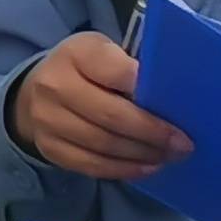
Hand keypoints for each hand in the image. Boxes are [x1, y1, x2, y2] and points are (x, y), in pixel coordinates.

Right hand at [5, 31, 191, 180]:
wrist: (37, 90)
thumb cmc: (85, 68)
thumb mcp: (103, 52)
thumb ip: (130, 67)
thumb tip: (172, 97)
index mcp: (76, 53)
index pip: (116, 71)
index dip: (146, 88)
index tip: (176, 104)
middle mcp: (55, 85)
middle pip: (112, 115)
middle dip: (153, 132)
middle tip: (183, 143)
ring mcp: (48, 120)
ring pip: (104, 145)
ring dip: (142, 154)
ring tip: (169, 156)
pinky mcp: (49, 148)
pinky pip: (92, 165)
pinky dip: (123, 169)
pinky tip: (147, 167)